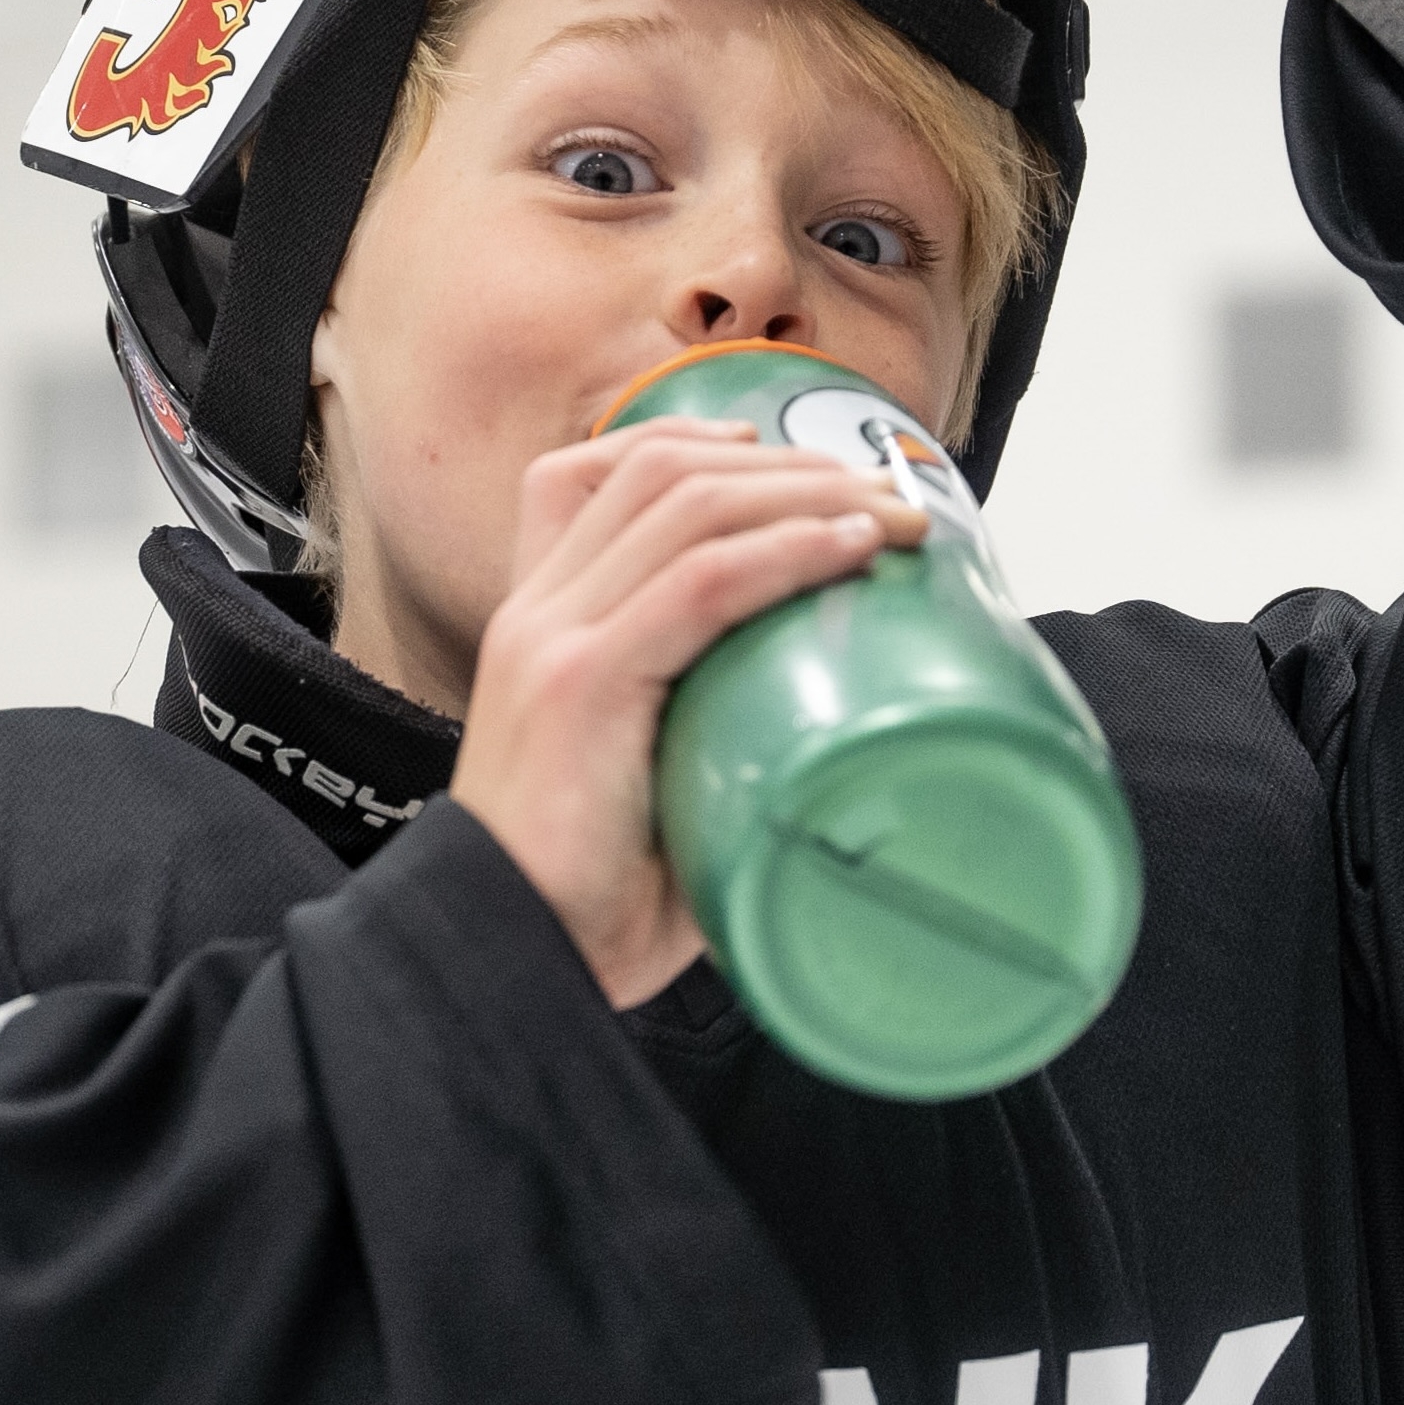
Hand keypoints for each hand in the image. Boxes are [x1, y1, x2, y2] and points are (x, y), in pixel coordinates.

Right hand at [451, 422, 927, 1008]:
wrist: (510, 961)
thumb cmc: (586, 903)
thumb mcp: (646, 791)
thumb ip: (709, 744)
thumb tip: (833, 754)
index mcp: (536, 627)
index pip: (586, 475)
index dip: (690, 443)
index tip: (783, 459)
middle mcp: (535, 613)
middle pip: (658, 471)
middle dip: (783, 465)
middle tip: (883, 491)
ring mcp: (552, 638)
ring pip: (687, 504)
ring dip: (806, 493)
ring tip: (893, 516)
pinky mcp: (582, 681)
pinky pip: (701, 582)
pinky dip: (788, 551)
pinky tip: (854, 549)